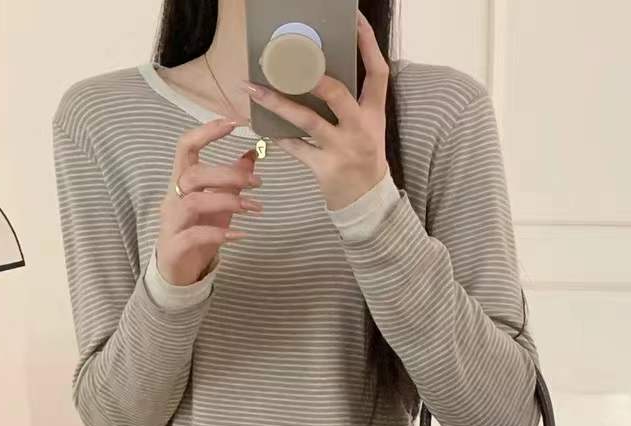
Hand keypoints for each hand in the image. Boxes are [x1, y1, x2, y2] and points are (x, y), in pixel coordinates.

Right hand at [155, 118, 264, 285]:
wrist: (178, 273)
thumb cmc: (197, 232)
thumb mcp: (218, 203)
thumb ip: (232, 181)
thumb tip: (252, 153)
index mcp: (181, 181)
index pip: (186, 147)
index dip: (206, 132)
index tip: (234, 124)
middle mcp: (172, 197)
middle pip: (193, 174)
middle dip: (228, 175)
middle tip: (258, 182)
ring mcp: (171, 222)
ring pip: (194, 202)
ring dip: (228, 201)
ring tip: (254, 208)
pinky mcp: (175, 247)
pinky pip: (196, 235)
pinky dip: (220, 233)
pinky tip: (241, 234)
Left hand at [246, 11, 389, 211]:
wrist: (366, 202)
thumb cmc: (362, 157)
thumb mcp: (367, 126)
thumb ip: (350, 101)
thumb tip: (318, 68)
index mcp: (374, 113)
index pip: (378, 72)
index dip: (368, 43)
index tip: (355, 19)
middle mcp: (360, 128)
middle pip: (337, 93)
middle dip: (312, 76)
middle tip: (288, 59)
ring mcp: (342, 149)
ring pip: (308, 121)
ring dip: (278, 103)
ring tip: (252, 89)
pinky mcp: (325, 168)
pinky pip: (297, 149)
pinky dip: (279, 138)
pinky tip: (260, 126)